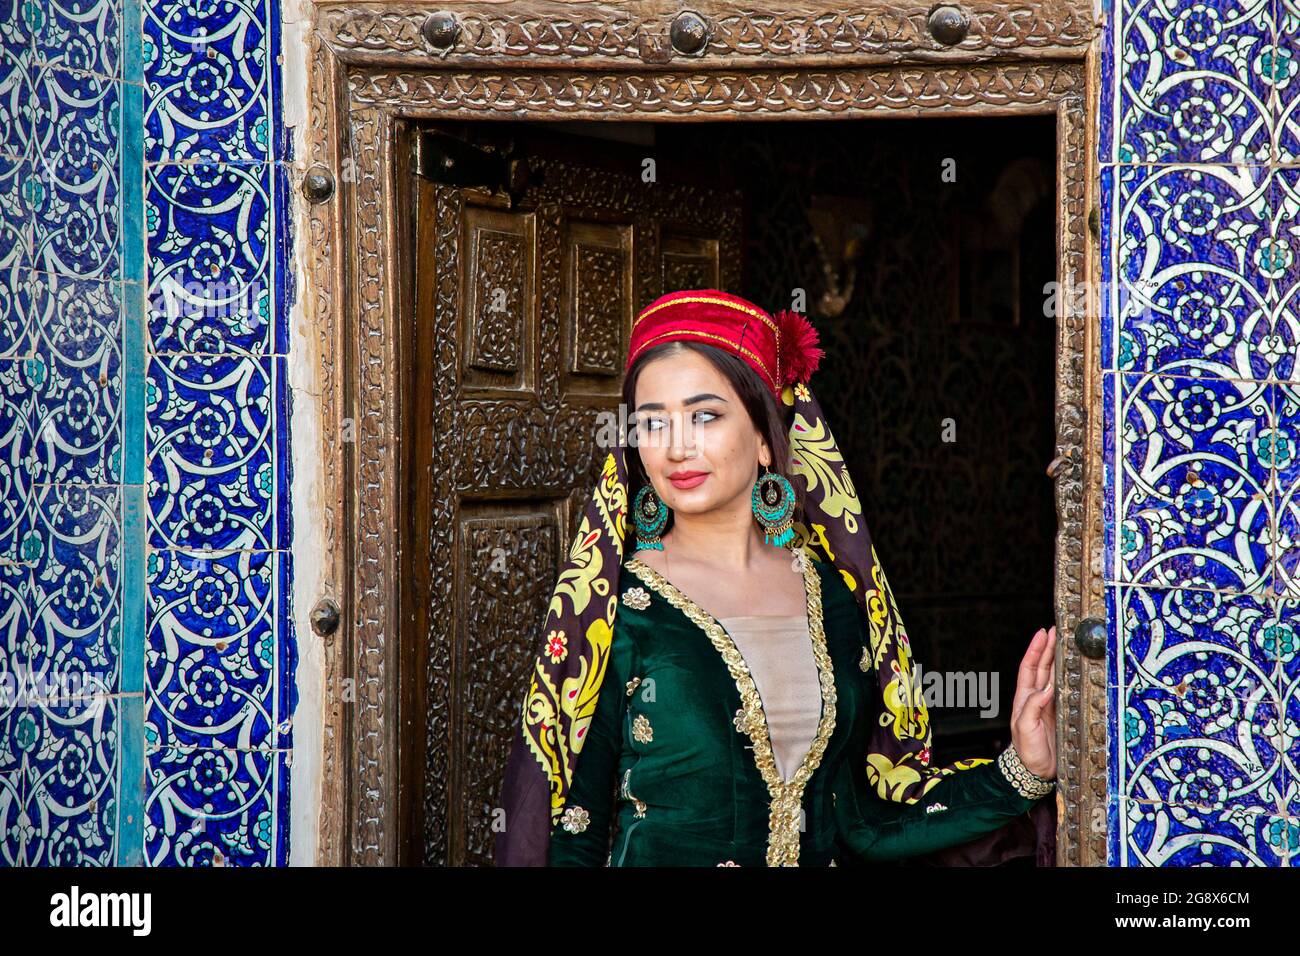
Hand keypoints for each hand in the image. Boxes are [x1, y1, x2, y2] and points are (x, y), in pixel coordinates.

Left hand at [1009, 626, 1056, 779]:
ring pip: (1055, 676)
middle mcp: (1037, 698)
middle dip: (1049, 647)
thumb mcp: (1025, 727)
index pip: (1029, 667)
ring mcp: (1050, 705)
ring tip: (1068, 642)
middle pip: (1043, 667)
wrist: (1035, 772)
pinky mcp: (1062, 713)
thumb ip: (1033, 707)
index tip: (1042, 633)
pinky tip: (1077, 668)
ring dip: (1060, 659)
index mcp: (1024, 698)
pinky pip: (1066, 691)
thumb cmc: (1026, 751)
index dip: (1035, 649)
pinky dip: (1070, 678)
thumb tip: (1047, 688)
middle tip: (1059, 630)